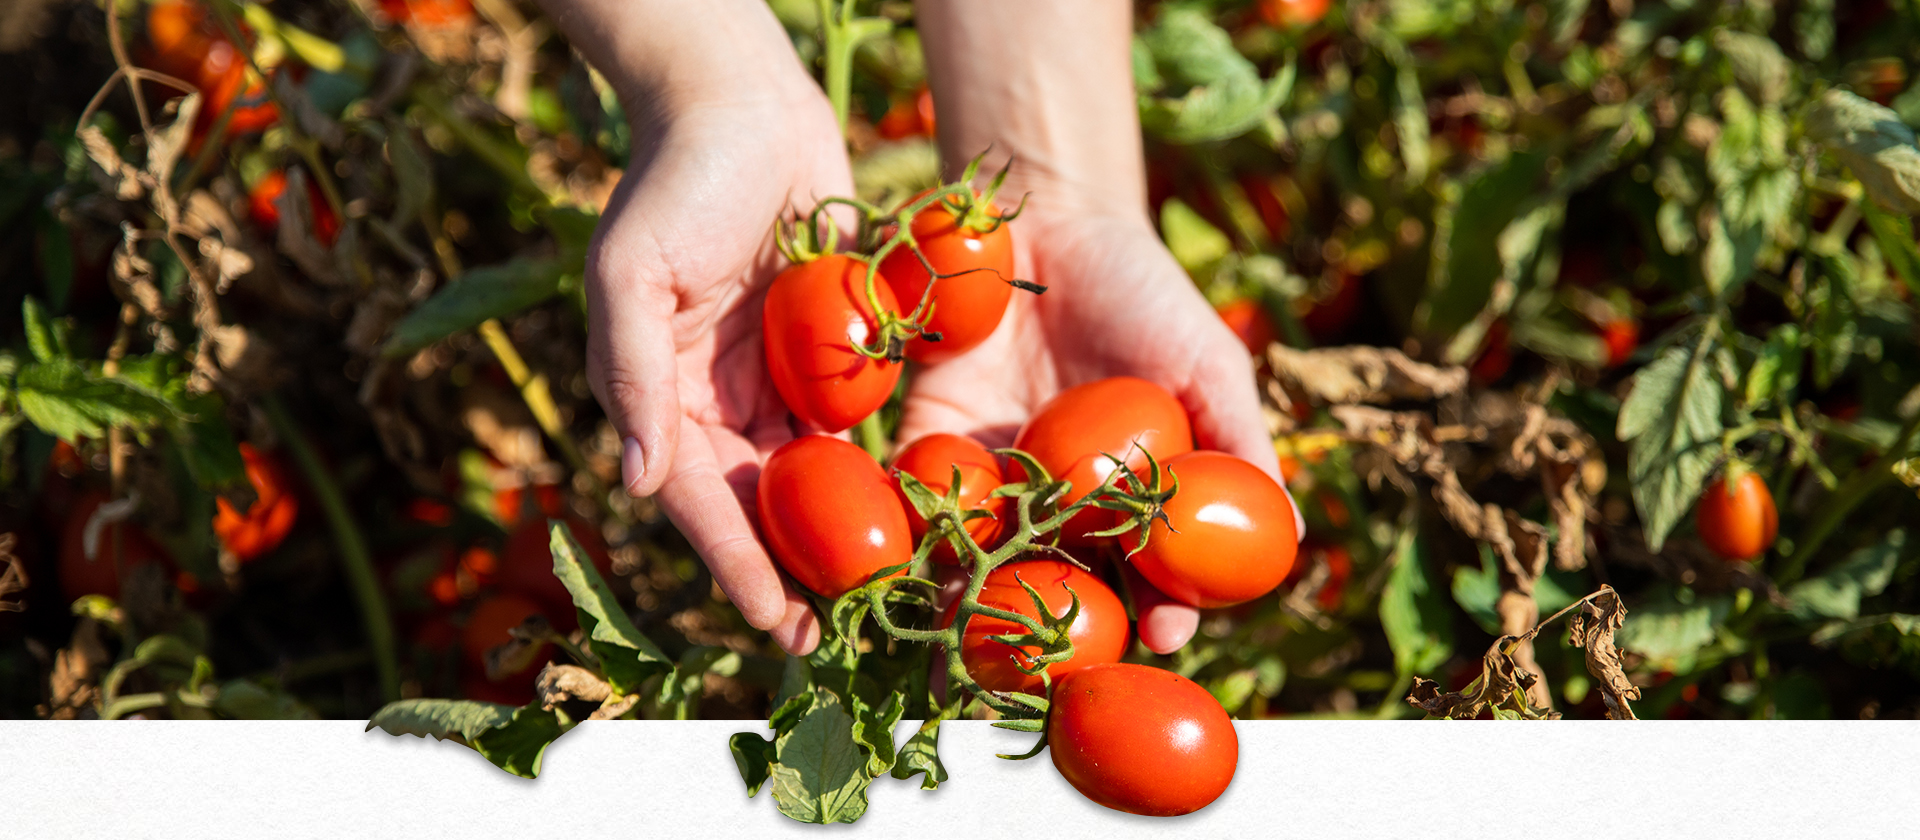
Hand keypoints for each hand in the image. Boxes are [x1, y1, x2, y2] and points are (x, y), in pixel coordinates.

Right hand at [585, 79, 848, 656]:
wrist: (741, 103)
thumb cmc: (677, 180)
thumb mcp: (633, 270)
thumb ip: (632, 375)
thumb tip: (641, 484)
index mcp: (660, 393)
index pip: (698, 496)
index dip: (731, 560)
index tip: (769, 620)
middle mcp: (714, 400)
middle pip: (756, 503)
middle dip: (788, 571)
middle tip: (834, 637)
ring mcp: (773, 379)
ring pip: (807, 478)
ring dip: (835, 537)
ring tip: (879, 596)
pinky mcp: (828, 353)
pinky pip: (850, 424)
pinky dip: (873, 470)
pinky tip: (913, 514)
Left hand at [897, 203, 1288, 652]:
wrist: (1051, 218)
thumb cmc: (1145, 293)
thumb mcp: (1207, 362)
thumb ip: (1241, 442)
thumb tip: (1291, 532)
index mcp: (1131, 502)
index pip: (1148, 575)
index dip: (1159, 608)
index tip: (1167, 632)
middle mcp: (1061, 508)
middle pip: (1063, 586)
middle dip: (1057, 636)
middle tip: (1055, 673)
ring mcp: (994, 482)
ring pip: (988, 563)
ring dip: (974, 608)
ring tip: (968, 646)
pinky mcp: (927, 444)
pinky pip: (918, 500)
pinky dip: (912, 536)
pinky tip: (907, 570)